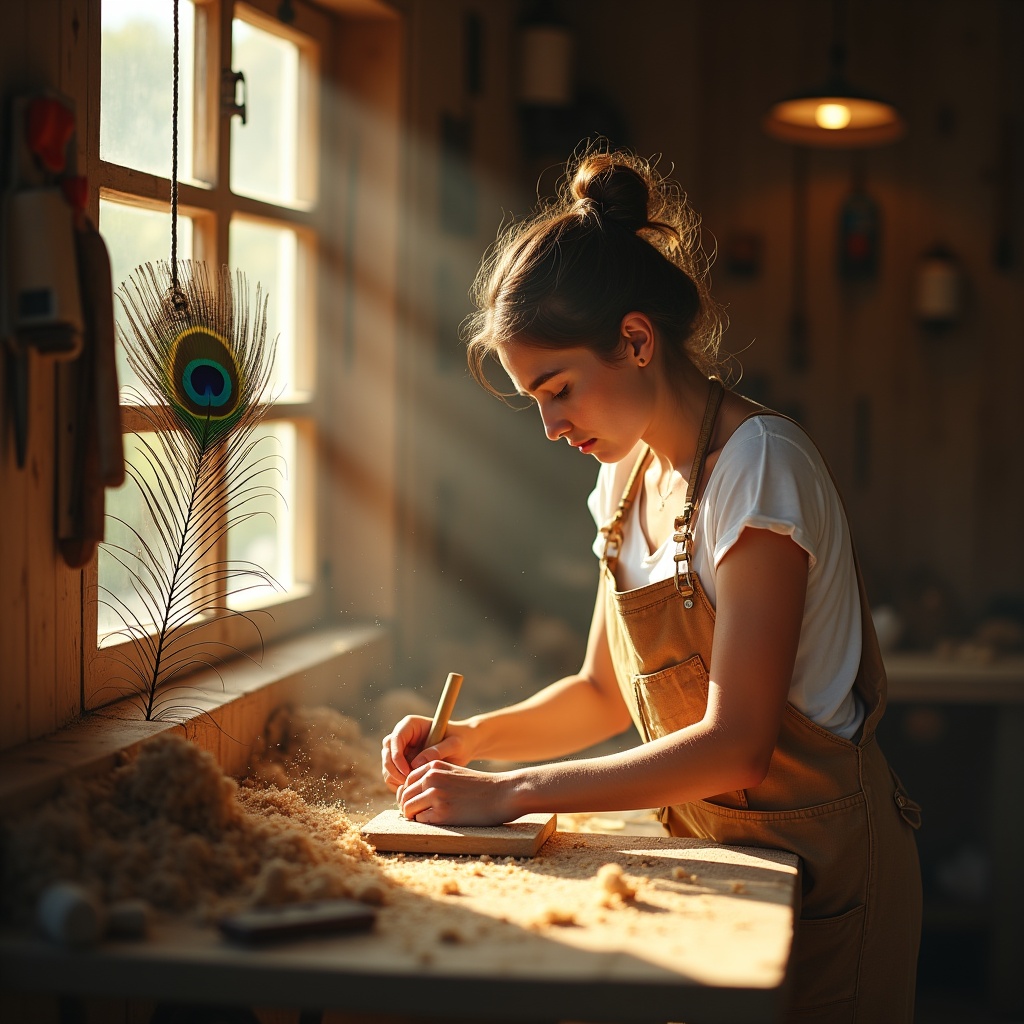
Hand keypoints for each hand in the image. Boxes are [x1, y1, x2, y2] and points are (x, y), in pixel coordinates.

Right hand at [380, 715, 472, 791]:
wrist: (464, 748)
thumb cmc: (461, 741)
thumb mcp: (454, 744)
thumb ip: (437, 751)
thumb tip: (416, 763)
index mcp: (411, 725)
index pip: (395, 739)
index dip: (396, 756)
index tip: (407, 771)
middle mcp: (402, 736)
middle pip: (387, 753)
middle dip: (394, 770)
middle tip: (408, 783)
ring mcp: (401, 750)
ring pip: (387, 766)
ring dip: (395, 779)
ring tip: (413, 787)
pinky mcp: (403, 763)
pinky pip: (393, 776)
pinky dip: (398, 784)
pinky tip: (412, 789)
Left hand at [396, 760, 519, 825]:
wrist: (503, 793)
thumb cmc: (478, 787)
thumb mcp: (453, 774)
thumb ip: (431, 780)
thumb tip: (405, 796)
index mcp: (433, 765)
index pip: (406, 781)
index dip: (410, 795)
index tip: (421, 803)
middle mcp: (431, 777)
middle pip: (404, 796)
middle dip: (409, 807)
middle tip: (422, 815)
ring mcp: (436, 794)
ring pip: (408, 809)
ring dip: (414, 816)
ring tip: (430, 818)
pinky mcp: (442, 812)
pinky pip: (420, 820)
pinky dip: (426, 823)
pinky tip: (440, 820)